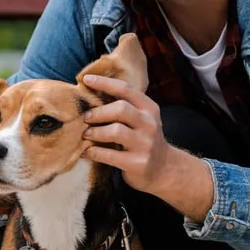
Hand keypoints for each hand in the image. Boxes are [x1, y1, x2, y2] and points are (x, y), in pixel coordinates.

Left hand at [81, 74, 171, 193]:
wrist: (163, 169)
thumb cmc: (144, 139)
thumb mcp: (142, 119)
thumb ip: (125, 107)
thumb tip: (91, 94)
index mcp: (149, 109)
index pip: (126, 89)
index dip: (104, 83)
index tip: (86, 80)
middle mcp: (149, 124)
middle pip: (120, 109)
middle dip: (98, 112)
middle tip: (86, 117)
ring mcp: (145, 144)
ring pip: (115, 131)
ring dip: (95, 132)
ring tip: (86, 135)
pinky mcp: (137, 163)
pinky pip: (109, 155)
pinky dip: (94, 152)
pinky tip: (87, 152)